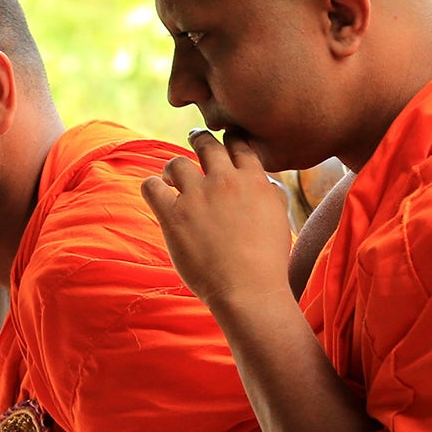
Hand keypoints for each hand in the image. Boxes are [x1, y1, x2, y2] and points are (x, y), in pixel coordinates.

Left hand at [141, 129, 292, 312]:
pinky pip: (151, 186)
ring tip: (172, 178)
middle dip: (200, 140)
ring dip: (174, 168)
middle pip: (207, 145)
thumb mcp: (280, 219)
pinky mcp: (173, 216)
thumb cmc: (268, 262)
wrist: (249, 291)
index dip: (229, 139)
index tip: (224, 143)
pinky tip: (158, 193)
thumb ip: (270, 194)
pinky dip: (152, 186)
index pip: (239, 144)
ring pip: (177, 163)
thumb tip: (264, 182)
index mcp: (254, 180)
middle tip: (195, 140)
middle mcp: (225, 181)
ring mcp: (197, 197)